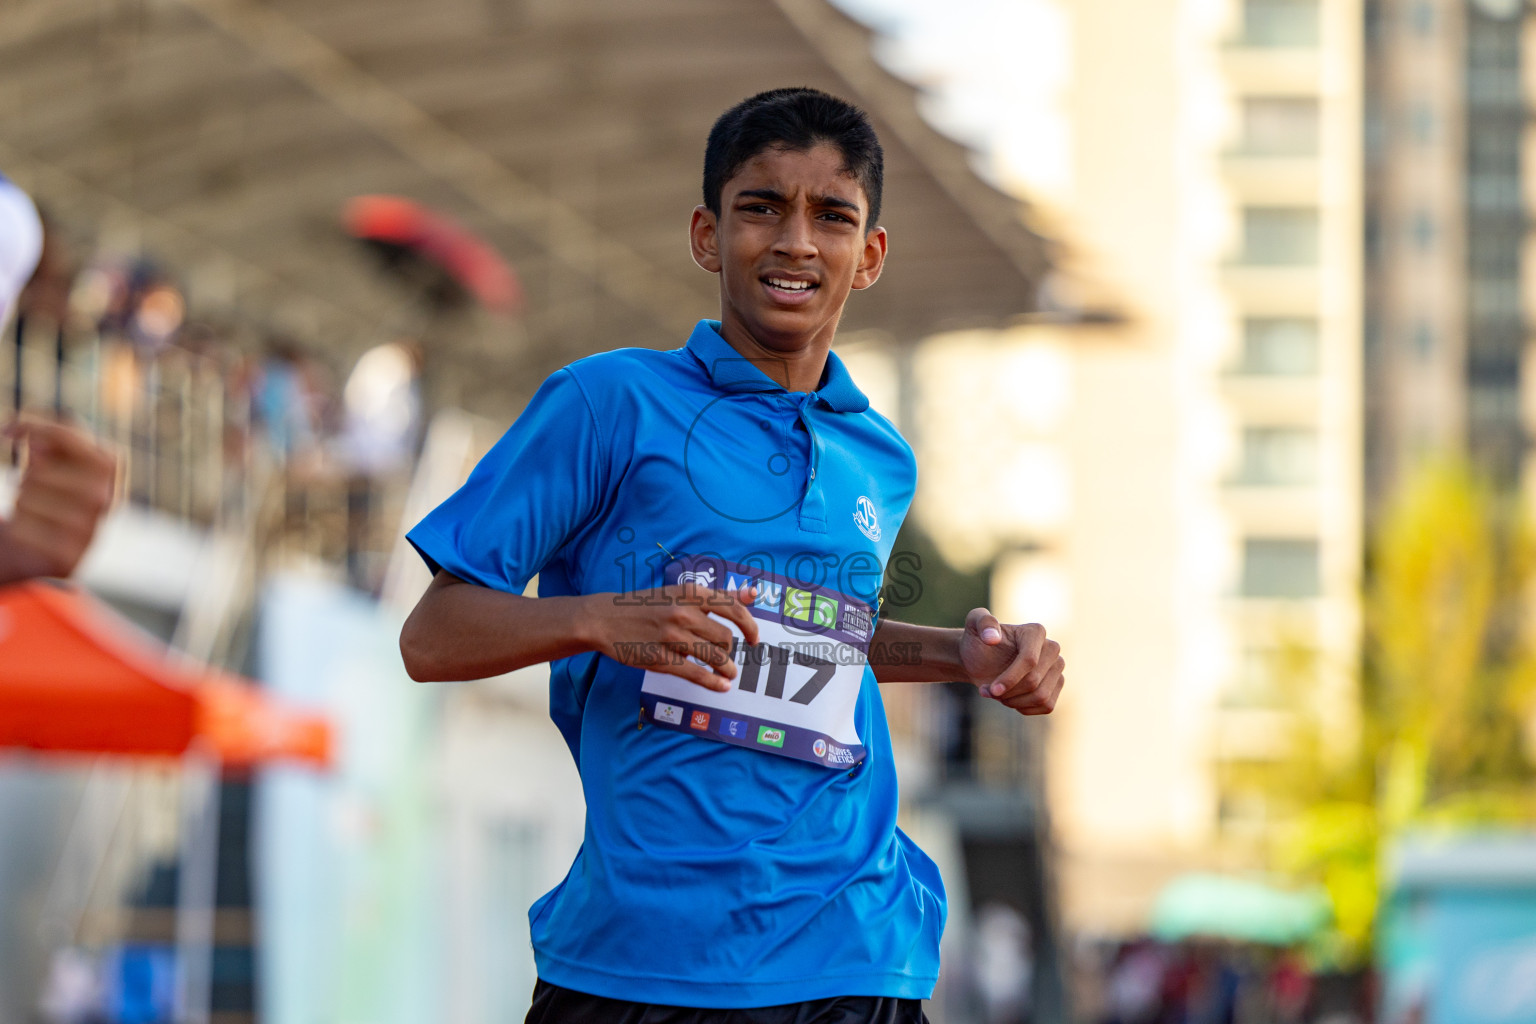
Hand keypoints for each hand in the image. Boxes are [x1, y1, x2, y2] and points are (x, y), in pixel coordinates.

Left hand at [1, 416, 117, 582]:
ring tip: (32, 508)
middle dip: (25, 474)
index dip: (38, 431)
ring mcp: (89, 532)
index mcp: (111, 469)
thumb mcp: (51, 456)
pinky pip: (21, 531)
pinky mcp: (68, 560)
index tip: (8, 430)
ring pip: (27, 500)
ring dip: (19, 500)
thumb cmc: (48, 490)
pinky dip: (16, 527)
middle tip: (29, 482)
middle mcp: (108, 500)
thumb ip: (48, 438)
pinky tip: (28, 531)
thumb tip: (35, 438)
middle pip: (41, 473)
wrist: (45, 545)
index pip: (69, 439)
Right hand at [584, 582, 760, 692]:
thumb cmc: (647, 605)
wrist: (605, 618)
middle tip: (726, 655)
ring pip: (715, 657)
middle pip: (725, 638)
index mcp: (690, 593)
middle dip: (730, 651)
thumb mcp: (680, 593)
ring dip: (727, 669)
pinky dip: (714, 683)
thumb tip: (754, 592)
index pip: (734, 609)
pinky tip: (722, 686)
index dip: (750, 626)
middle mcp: (683, 613)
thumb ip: (718, 595)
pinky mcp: (661, 659)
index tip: (753, 638)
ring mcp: (671, 637)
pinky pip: (697, 674)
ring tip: (729, 673)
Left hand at [957, 608, 1063, 715]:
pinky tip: (1010, 700)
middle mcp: (1052, 648)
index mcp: (1036, 632)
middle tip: (989, 691)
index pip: (1029, 661)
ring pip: (1041, 696)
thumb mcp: (973, 624)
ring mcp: (1057, 668)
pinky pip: (1047, 706)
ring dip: (1014, 702)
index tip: (990, 690)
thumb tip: (992, 638)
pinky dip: (1025, 708)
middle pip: (1034, 681)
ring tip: (998, 695)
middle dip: (1008, 692)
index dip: (1009, 679)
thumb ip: (981, 622)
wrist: (981, 660)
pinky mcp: (1057, 686)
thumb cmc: (978, 642)